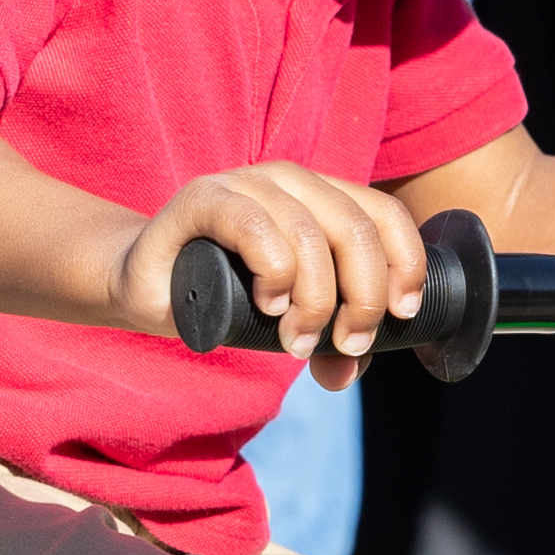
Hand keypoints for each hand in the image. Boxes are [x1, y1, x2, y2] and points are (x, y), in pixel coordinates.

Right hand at [121, 163, 426, 385]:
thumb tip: (345, 374)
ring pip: (309, 235)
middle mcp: (290, 180)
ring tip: (295, 339)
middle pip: (355, 230)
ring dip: (314, 300)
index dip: (405, 264)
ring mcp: (246, 183)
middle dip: (362, 297)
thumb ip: (327, 343)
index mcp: (322, 197)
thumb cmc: (224, 295)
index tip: (402, 314)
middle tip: (345, 343)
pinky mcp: (204, 197)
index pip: (384, 215)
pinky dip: (273, 271)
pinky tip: (267, 303)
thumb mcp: (290, 321)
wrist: (149, 285)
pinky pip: (254, 225)